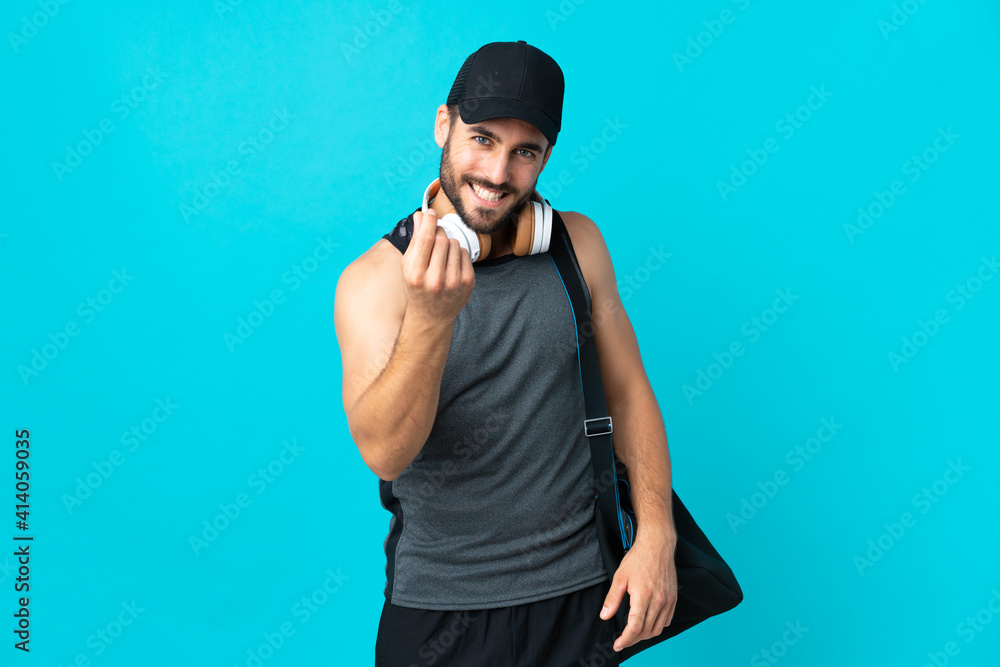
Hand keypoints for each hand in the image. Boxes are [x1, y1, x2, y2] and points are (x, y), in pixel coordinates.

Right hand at [401, 209, 474, 323]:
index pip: (426, 238)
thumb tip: (420, 215)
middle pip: (441, 238)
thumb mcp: (408, 266)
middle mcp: (435, 279)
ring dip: (448, 243)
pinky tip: (450, 264)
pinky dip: (458, 253)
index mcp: (416, 274)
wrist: (432, 316)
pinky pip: (465, 253)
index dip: (429, 220)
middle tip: (434, 236)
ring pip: (455, 243)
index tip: (430, 212)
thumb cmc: (417, 288)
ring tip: (441, 257)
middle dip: (437, 232)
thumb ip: (415, 240)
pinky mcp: (468, 282)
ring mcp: (454, 282)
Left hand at [599, 527, 677, 652]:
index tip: (617, 645)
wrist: (657, 544)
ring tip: (634, 635)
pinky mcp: (673, 598)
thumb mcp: (620, 577)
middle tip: (623, 640)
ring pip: (658, 628)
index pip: (634, 627)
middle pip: (646, 631)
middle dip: (633, 639)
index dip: (625, 640)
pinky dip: (657, 626)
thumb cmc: (637, 558)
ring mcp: (668, 600)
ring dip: (645, 635)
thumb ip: (612, 599)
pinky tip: (649, 624)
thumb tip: (605, 615)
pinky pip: (667, 620)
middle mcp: (658, 601)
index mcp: (643, 596)